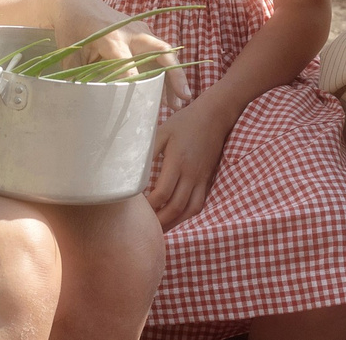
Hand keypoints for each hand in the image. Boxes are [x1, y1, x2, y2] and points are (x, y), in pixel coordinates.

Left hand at [50, 0, 191, 105]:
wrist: (76, 3)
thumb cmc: (71, 30)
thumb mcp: (70, 55)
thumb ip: (81, 79)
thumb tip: (87, 105)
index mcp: (111, 38)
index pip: (128, 65)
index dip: (136, 84)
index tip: (143, 103)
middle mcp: (130, 33)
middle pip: (160, 52)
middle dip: (174, 75)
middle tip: (183, 98)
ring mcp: (140, 31)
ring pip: (164, 54)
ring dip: (173, 76)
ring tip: (178, 102)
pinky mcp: (143, 33)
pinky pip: (159, 52)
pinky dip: (166, 70)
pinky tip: (168, 91)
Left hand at [145, 98, 232, 228]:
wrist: (214, 116)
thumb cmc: (184, 122)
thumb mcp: (162, 132)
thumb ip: (148, 151)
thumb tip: (131, 169)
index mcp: (177, 161)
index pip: (162, 193)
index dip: (149, 206)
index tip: (136, 210)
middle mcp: (191, 174)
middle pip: (175, 207)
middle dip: (160, 221)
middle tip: (145, 229)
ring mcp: (201, 178)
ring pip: (189, 210)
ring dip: (174, 223)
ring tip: (160, 230)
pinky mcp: (207, 179)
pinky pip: (199, 203)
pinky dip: (187, 215)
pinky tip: (176, 218)